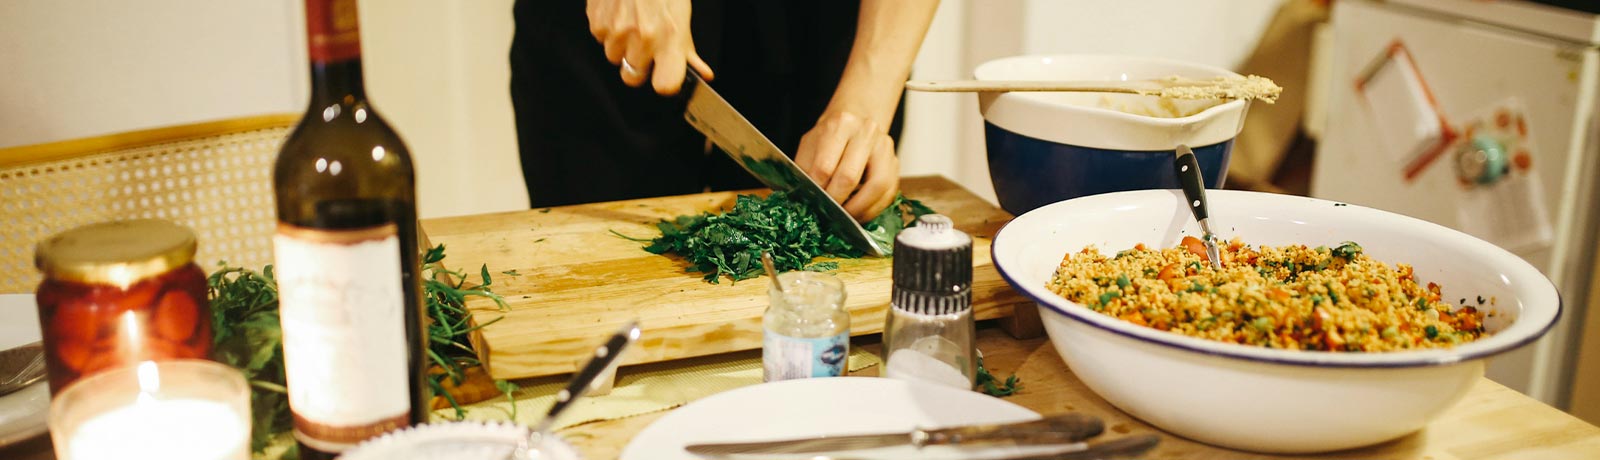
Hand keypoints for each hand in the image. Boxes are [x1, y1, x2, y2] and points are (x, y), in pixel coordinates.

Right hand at [586, 0, 713, 94]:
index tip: (665, 77)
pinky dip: (609, 30)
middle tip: (645, 44)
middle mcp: (642, 37)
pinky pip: (601, 39)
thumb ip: (687, 49)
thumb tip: (702, 74)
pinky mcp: (596, 22)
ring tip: (632, 22)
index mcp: (669, 37)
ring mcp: (616, 31)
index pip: (665, 86)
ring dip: (622, 46)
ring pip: (614, 59)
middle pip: (633, 77)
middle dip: (638, 65)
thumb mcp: (682, 15)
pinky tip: (620, 12)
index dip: (664, 83)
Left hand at [794, 111, 900, 221]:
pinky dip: (872, 209)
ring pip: (876, 186)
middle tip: (827, 212)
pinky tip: (858, 214)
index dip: (817, 190)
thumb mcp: (810, 146)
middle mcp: (867, 132)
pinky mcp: (895, 165)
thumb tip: (804, 198)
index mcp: (841, 124)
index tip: (812, 201)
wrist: (854, 125)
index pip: (824, 166)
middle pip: (849, 176)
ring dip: (857, 209)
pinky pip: (888, 195)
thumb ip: (806, 169)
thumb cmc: (830, 138)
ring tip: (844, 217)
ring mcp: (885, 149)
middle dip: (836, 200)